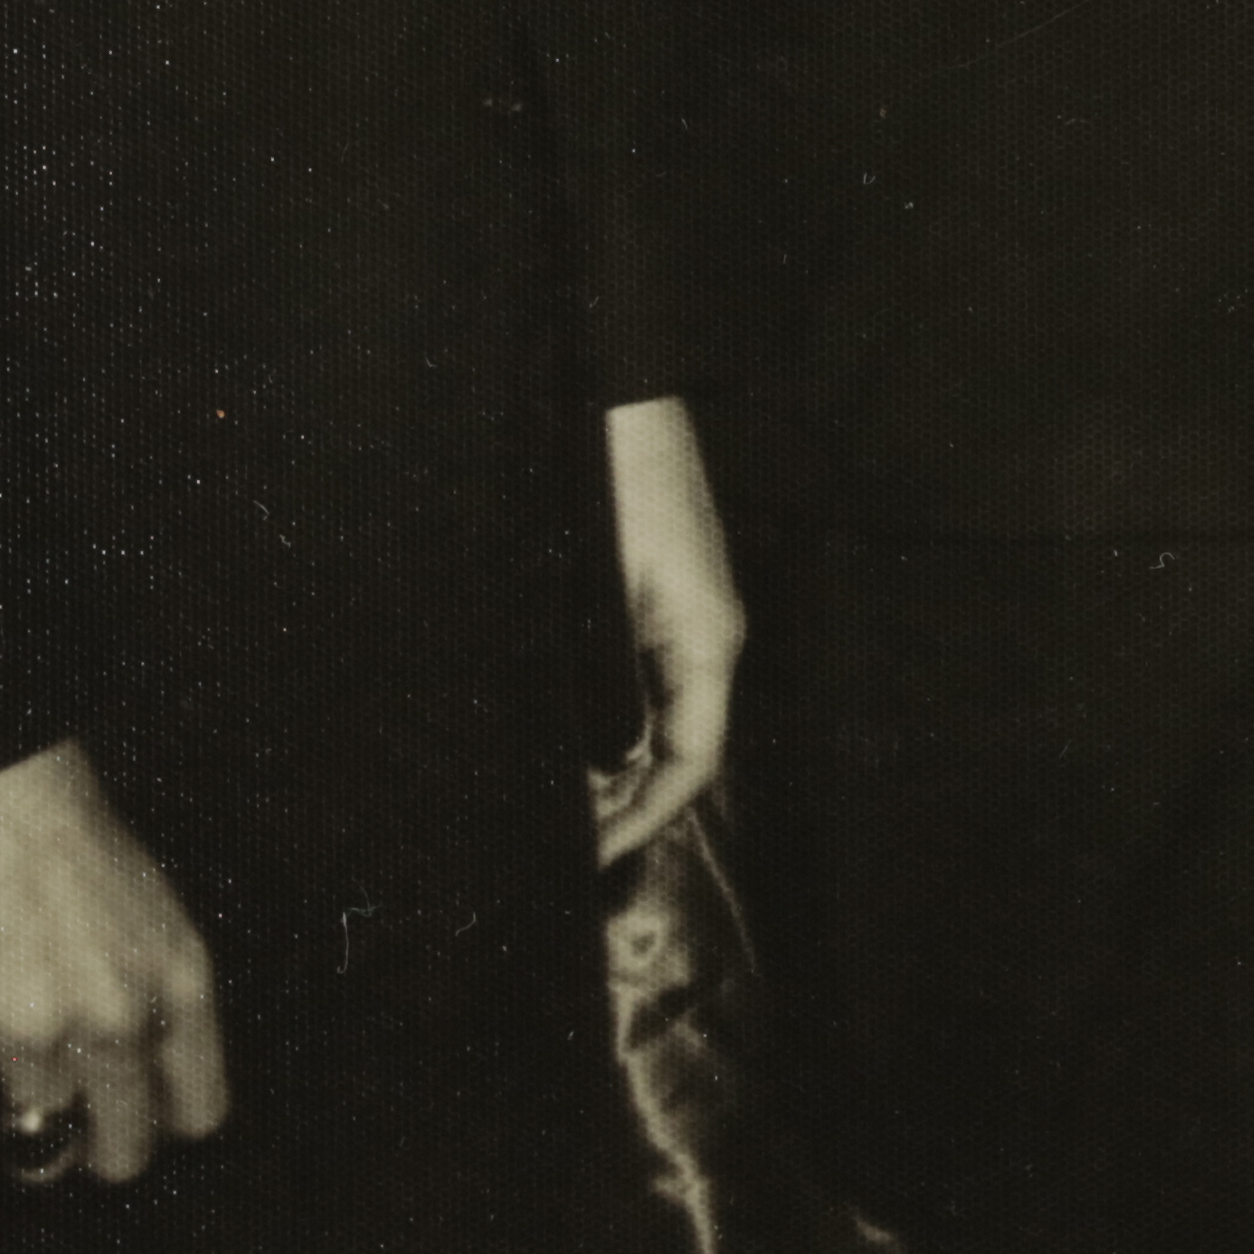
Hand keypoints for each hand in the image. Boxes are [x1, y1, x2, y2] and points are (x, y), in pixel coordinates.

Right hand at [0, 739, 229, 1184]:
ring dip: (17, 1127)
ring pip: (35, 1149)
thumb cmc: (66, 838)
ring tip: (1, 1090)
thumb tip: (142, 1082)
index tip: (136, 1118)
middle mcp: (116, 1023)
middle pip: (121, 1153)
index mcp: (178, 987)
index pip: (198, 1110)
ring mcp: (32, 1039)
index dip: (162, 1121)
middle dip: (94, 1149)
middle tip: (66, 1128)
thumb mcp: (153, 916)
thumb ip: (154, 999)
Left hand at [595, 395, 744, 871]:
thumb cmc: (610, 484)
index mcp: (705, 642)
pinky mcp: (658, 596)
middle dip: (623, 802)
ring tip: (548, 800)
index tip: (588, 859)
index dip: (645, 819)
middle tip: (553, 842)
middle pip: (678, 747)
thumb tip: (593, 766)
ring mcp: (684, 616)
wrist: (615, 394)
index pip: (691, 761)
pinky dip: (609, 722)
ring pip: (658, 717)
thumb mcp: (600, 592)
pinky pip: (644, 682)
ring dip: (611, 766)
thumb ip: (603, 681)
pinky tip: (562, 734)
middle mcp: (706, 638)